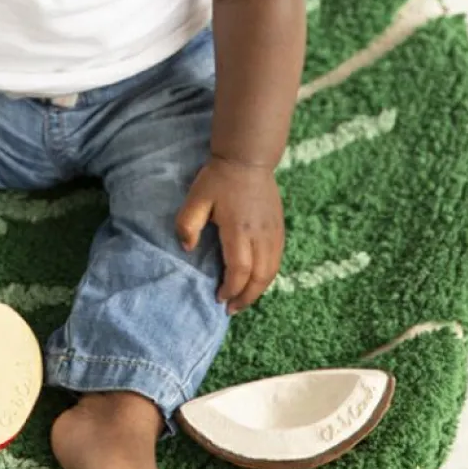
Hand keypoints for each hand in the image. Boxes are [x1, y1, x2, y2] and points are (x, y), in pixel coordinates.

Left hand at [176, 157, 284, 314]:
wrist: (247, 159)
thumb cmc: (218, 178)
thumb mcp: (196, 198)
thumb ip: (187, 224)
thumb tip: (187, 248)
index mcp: (238, 229)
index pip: (239, 270)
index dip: (230, 289)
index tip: (218, 297)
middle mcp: (260, 235)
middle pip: (260, 277)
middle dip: (246, 298)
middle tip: (231, 309)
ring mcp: (274, 232)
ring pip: (272, 271)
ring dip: (259, 290)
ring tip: (243, 300)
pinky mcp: (279, 229)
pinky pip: (278, 260)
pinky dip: (267, 276)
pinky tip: (256, 280)